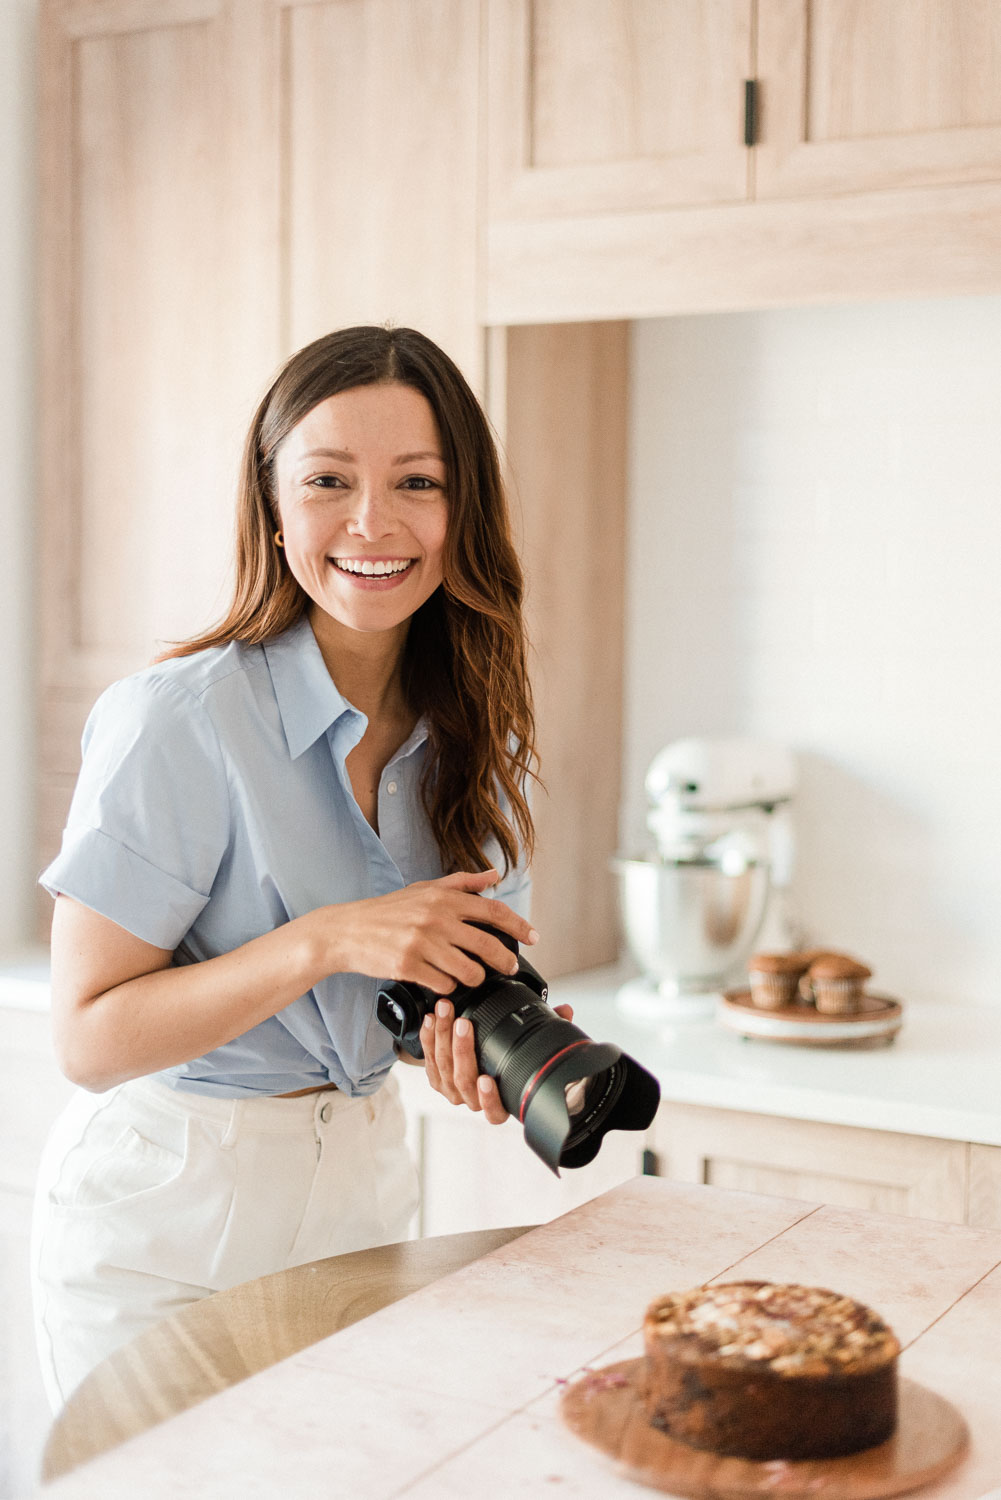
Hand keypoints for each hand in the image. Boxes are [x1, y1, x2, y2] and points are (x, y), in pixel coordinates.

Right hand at [321, 869, 537, 992]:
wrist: (347, 931)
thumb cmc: (387, 911)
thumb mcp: (423, 889)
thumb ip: (461, 882)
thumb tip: (493, 875)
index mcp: (443, 899)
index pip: (492, 910)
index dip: (518, 926)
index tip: (533, 937)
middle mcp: (435, 919)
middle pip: (487, 945)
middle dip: (505, 961)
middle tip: (509, 968)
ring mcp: (422, 944)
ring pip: (469, 971)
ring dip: (475, 977)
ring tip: (470, 976)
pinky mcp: (408, 966)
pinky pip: (444, 984)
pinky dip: (448, 987)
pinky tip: (442, 982)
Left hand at [422, 998, 574, 1123]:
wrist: (475, 1060)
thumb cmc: (510, 1055)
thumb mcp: (530, 1042)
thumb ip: (548, 1027)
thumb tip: (565, 1010)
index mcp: (500, 1102)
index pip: (495, 1112)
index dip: (489, 1099)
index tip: (487, 1080)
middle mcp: (474, 1101)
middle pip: (464, 1081)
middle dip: (462, 1050)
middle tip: (463, 1023)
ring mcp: (453, 1091)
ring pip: (444, 1068)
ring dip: (443, 1037)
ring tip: (446, 1011)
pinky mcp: (437, 1079)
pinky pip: (429, 1060)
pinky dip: (429, 1039)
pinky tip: (432, 1020)